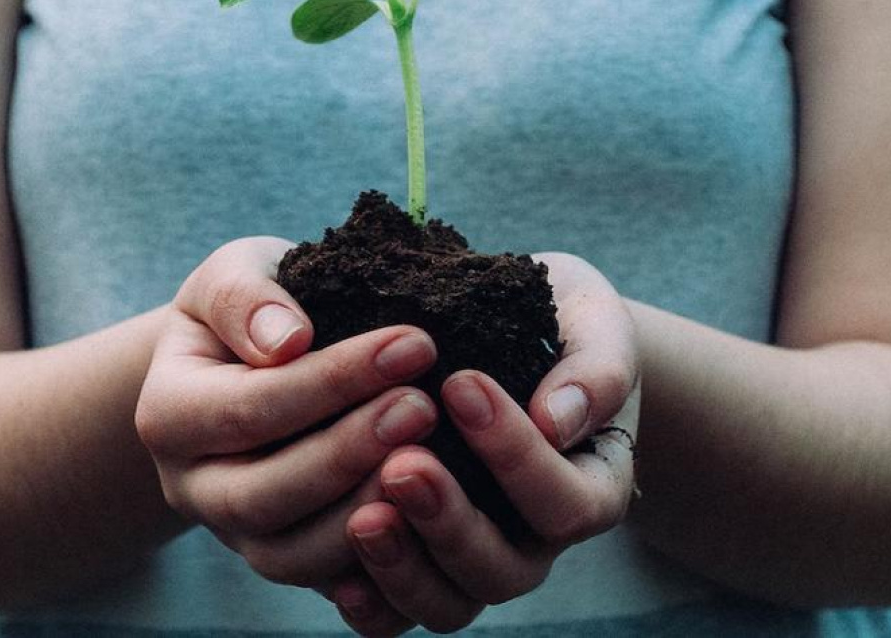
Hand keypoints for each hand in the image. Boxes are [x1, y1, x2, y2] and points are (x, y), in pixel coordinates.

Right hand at [135, 237, 439, 588]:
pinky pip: (326, 584)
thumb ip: (246, 297)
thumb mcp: (233, 273)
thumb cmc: (250, 307)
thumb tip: (286, 340)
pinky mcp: (283, 558)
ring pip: (291, 556)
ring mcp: (234, 534)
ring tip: (432, 459)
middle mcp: (191, 486)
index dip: (333, 381)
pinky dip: (376, 563)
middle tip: (423, 406)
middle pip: (262, 495)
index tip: (414, 343)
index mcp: (168, 413)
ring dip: (364, 511)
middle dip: (349, 452)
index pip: (249, 407)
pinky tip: (428, 517)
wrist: (247, 359)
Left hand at [331, 252, 640, 635]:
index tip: (461, 384)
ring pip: (448, 603)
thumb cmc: (562, 323)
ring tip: (363, 516)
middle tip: (402, 463)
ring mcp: (476, 560)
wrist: (518, 334)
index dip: (516, 455)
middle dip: (449, 520)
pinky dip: (372, 601)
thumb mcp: (594, 325)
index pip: (566, 501)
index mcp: (590, 487)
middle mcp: (535, 540)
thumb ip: (594, 368)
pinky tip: (338, 573)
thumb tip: (557, 419)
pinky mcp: (421, 564)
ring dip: (404, 566)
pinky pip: (397, 613)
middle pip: (502, 569)